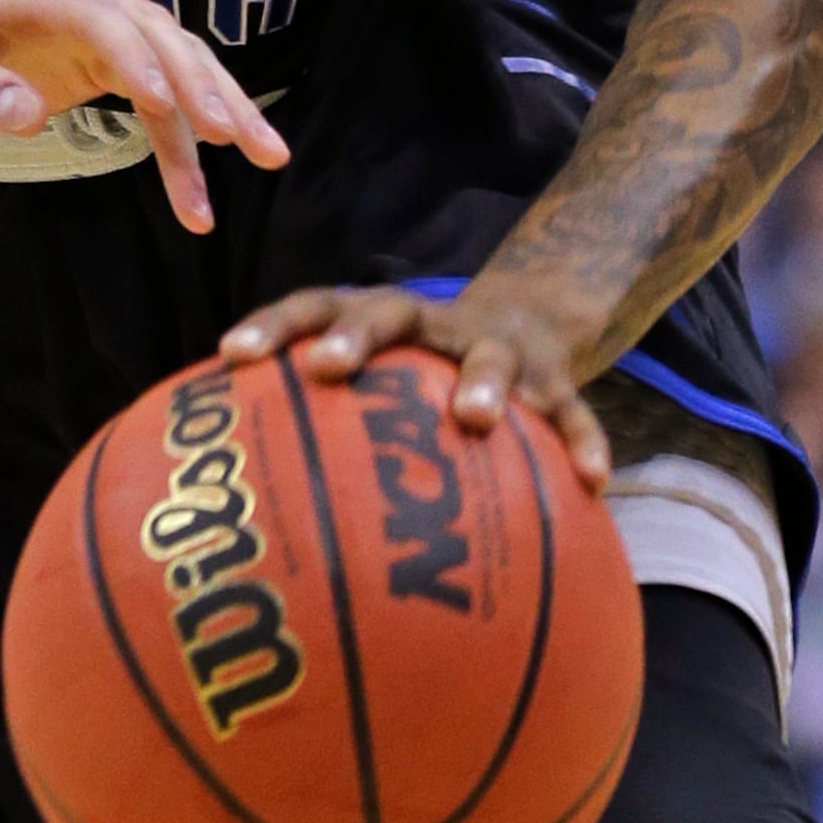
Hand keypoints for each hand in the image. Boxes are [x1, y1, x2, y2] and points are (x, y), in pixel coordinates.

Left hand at [0, 0, 286, 236]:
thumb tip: (28, 113)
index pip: (99, 16)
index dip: (135, 55)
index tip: (162, 102)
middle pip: (158, 34)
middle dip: (204, 85)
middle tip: (240, 137)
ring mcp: (103, 27)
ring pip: (179, 63)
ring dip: (222, 110)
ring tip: (269, 157)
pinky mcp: (112, 62)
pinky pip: (162, 103)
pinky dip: (184, 148)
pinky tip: (198, 204)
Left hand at [215, 270, 613, 485]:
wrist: (528, 324)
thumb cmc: (423, 384)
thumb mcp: (381, 390)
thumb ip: (322, 431)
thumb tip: (246, 514)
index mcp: (378, 322)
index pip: (315, 307)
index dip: (273, 326)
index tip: (230, 356)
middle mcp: (432, 325)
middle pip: (392, 314)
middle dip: (358, 335)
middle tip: (329, 365)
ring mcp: (497, 348)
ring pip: (492, 356)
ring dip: (484, 382)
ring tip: (476, 419)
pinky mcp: (554, 378)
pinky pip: (572, 410)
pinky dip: (582, 442)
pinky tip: (592, 484)